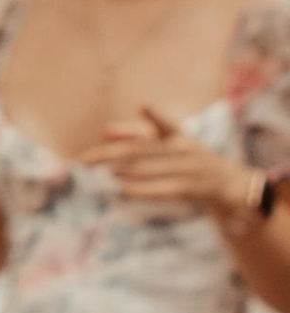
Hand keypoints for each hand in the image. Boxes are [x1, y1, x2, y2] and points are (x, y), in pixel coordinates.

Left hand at [85, 104, 258, 219]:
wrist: (230, 185)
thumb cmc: (192, 162)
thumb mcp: (172, 144)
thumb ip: (141, 135)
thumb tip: (107, 131)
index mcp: (178, 134)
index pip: (156, 124)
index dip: (133, 126)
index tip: (105, 131)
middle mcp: (182, 147)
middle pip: (139, 149)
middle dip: (108, 154)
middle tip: (83, 159)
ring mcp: (187, 167)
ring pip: (147, 168)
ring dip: (120, 171)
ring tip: (97, 172)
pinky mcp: (190, 187)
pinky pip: (161, 188)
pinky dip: (141, 188)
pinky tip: (122, 188)